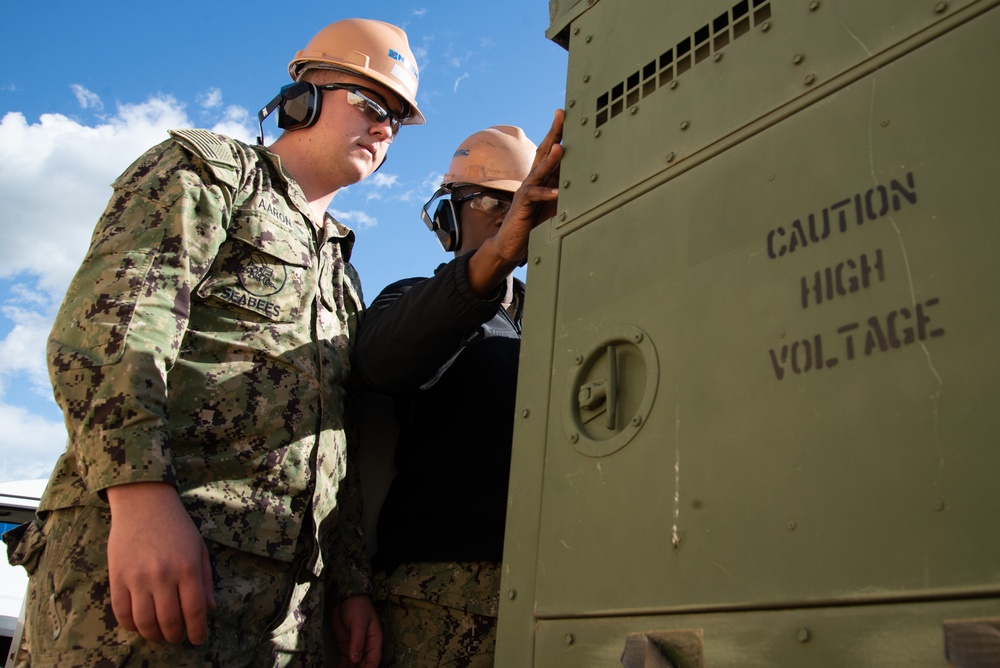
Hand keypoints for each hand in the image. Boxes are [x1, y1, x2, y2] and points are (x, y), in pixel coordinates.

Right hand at [106, 482, 215, 643]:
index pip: (194, 610)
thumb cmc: (176, 526)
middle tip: (178, 638)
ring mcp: (138, 577)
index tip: (198, 639)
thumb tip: (209, 610)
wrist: (143, 503)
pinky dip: (131, 625)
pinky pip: (122, 612)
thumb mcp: (199, 548)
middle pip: (169, 621)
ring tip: (160, 635)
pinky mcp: (117, 577)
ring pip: (145, 622)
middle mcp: (163, 575)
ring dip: (154, 635)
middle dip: (176, 636)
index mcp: (188, 567)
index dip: (197, 631)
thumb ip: (205, 580)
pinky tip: (140, 625)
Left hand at [331, 594, 381, 667]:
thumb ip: (357, 641)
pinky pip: (343, 662)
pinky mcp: (345, 648)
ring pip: (353, 665)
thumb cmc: (357, 606)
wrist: (345, 598)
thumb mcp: (359, 623)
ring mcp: (355, 648)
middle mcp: (366, 647)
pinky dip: (339, 667)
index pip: (374, 660)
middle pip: (363, 665)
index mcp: (375, 641)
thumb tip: (355, 659)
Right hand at [467, 108, 564, 297]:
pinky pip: (533, 196)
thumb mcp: (554, 206)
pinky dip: (546, 194)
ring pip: (538, 171)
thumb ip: (566, 193)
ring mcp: (526, 192)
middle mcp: (532, 181)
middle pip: (543, 152)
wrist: (510, 245)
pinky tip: (557, 193)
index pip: (550, 151)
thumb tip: (586, 183)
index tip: (567, 115)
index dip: (558, 133)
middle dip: (553, 133)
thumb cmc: (532, 225)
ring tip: (560, 147)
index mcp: (541, 179)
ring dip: (550, 160)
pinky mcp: (522, 207)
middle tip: (561, 115)